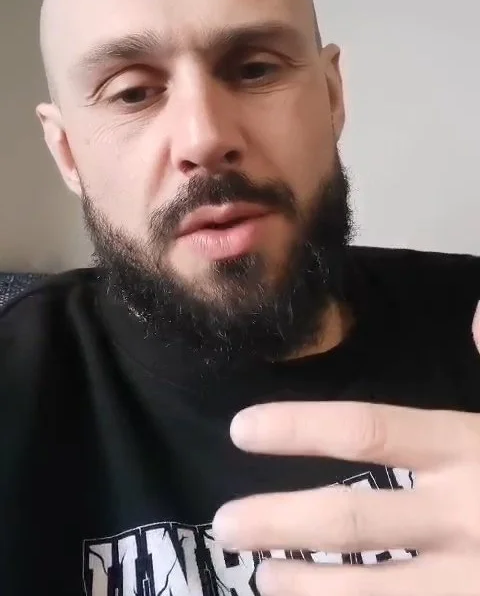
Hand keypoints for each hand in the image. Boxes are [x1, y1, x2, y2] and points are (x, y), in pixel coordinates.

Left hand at [212, 302, 479, 594]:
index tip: (242, 430)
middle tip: (224, 524)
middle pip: (352, 519)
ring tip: (261, 576)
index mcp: (467, 449)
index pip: (369, 432)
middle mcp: (462, 516)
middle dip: (280, 521)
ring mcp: (466, 583)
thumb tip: (475, 311)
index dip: (299, 430)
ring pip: (368, 589)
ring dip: (306, 586)